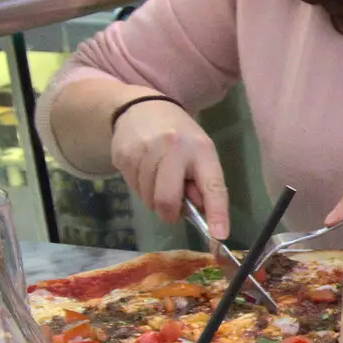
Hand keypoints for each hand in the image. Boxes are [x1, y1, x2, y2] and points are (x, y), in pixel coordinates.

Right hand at [110, 100, 230, 237]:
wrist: (143, 108)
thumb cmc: (181, 136)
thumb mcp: (201, 152)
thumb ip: (203, 182)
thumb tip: (202, 212)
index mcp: (202, 150)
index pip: (213, 186)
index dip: (217, 213)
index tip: (219, 235)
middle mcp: (173, 148)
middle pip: (167, 200)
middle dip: (170, 213)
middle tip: (173, 209)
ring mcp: (145, 151)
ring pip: (147, 198)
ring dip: (154, 199)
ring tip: (160, 178)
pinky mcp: (123, 154)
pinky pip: (132, 188)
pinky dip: (140, 187)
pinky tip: (145, 169)